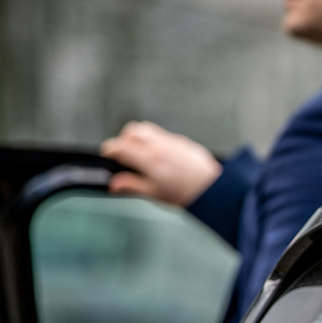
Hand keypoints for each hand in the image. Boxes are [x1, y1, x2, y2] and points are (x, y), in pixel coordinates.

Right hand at [100, 121, 221, 206]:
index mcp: (149, 159)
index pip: (120, 146)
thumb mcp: (155, 193)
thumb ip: (132, 186)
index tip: (108, 155)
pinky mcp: (183, 142)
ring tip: (139, 152)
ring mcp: (172, 142)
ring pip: (147, 128)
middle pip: (132, 131)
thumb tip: (114, 184)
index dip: (109, 150)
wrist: (214, 188)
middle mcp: (159, 146)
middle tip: (123, 153)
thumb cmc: (187, 193)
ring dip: (139, 137)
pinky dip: (154, 140)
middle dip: (123, 139)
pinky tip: (158, 154)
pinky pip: (163, 134)